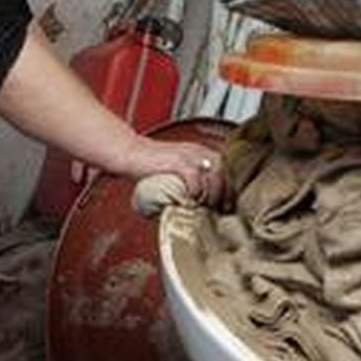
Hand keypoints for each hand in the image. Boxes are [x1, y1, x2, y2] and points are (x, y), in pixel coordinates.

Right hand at [111, 136, 228, 209]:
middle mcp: (198, 151)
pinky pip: (195, 176)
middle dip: (225, 192)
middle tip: (220, 209)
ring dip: (214, 193)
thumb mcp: (177, 169)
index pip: (227, 169)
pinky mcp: (176, 161)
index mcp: (200, 152)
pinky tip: (191, 200)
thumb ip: (191, 180)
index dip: (230, 188)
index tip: (228, 206)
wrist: (129, 153)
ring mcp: (188, 154)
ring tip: (207, 206)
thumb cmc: (151, 165)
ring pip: (215, 173)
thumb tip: (202, 204)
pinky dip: (196, 191)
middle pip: (225, 171)